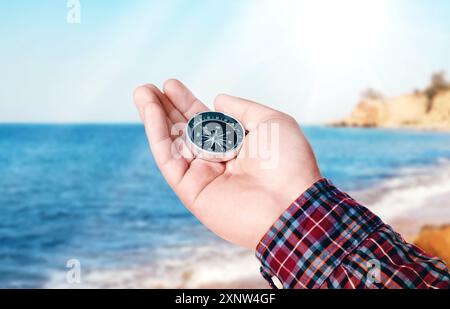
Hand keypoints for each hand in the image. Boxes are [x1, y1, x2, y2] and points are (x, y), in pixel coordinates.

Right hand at [133, 80, 320, 248]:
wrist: (290, 205)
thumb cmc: (288, 164)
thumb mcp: (272, 122)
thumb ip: (243, 109)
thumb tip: (218, 99)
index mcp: (236, 146)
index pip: (204, 121)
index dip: (186, 103)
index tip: (170, 84)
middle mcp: (217, 161)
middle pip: (184, 131)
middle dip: (166, 108)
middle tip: (148, 87)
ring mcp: (202, 176)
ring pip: (172, 143)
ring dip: (154, 117)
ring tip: (141, 92)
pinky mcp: (190, 191)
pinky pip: (169, 159)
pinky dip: (157, 134)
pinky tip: (150, 111)